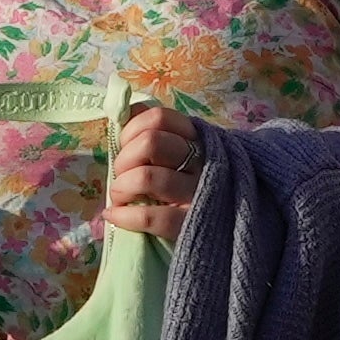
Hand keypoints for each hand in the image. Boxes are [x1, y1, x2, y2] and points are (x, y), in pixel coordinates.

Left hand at [103, 103, 205, 238]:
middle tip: (121, 175)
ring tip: (119, 196)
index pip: (159, 118)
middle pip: (150, 143)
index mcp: (197, 138)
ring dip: (121, 187)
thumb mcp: (183, 152)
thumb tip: (125, 112)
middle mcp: (200, 161)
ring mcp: (197, 193)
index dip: (132, 129)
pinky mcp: (190, 224)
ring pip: (147, 177)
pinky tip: (114, 215)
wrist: (225, 227)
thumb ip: (157, 132)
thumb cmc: (191, 184)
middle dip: (124, 159)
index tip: (126, 146)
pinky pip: (152, 217)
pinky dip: (124, 216)